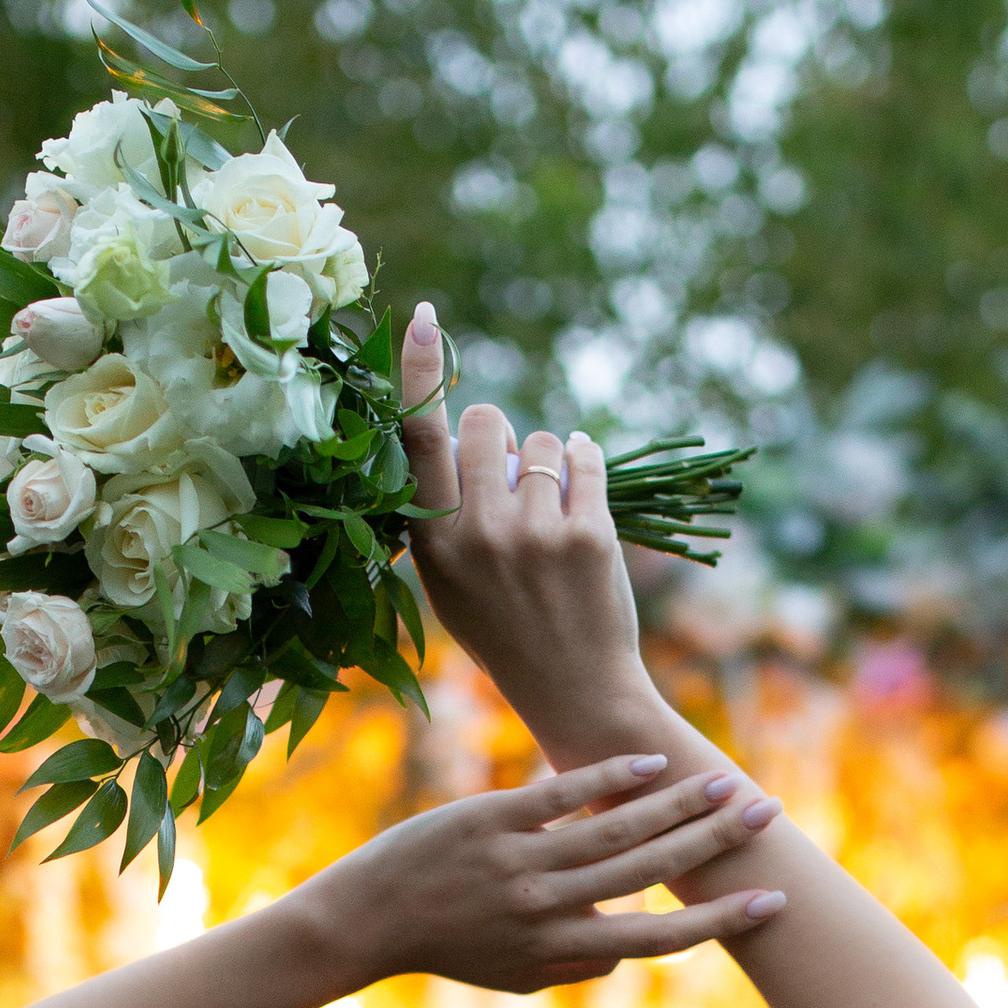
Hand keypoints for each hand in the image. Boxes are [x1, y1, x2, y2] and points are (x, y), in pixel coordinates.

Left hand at [305, 748, 782, 995]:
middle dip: (713, 845)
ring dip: (677, 805)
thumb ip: (573, 966)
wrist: (369, 919)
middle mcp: (546, 906)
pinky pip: (562, 795)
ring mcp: (519, 860)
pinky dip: (609, 776)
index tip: (767, 902)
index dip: (716, 921)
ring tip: (724, 785)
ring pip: (615, 830)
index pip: (656, 937)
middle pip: (649, 873)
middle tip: (766, 816)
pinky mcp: (491, 818)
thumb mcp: (514, 976)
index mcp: (559, 948)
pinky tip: (652, 761)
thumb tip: (629, 951)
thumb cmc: (449, 947)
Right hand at [397, 305, 659, 758]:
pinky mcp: (588, 536)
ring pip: (546, 444)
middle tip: (515, 481)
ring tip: (551, 518)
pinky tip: (582, 496)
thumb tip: (469, 431)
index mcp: (433, 545)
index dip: (419, 373)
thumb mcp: (452, 583)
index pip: (419, 439)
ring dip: (552, 464)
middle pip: (490, 423)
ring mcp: (535, 536)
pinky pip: (587, 460)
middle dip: (505, 435)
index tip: (423, 318)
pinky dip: (587, 465)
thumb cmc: (506, 630)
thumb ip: (448, 513)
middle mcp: (478, 535)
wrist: (574, 689)